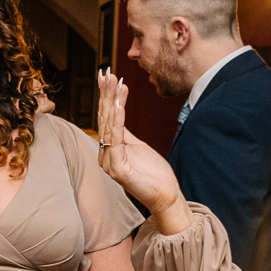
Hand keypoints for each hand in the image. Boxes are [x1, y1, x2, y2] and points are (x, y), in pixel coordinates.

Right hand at [96, 71, 187, 232]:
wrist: (165, 196)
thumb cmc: (153, 173)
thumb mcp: (137, 146)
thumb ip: (124, 131)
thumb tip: (117, 107)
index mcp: (108, 149)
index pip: (106, 118)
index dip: (107, 97)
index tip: (109, 77)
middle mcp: (104, 155)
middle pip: (104, 120)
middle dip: (106, 95)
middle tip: (107, 74)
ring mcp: (109, 163)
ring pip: (109, 127)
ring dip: (111, 103)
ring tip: (113, 84)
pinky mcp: (117, 169)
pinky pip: (116, 141)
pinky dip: (117, 122)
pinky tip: (118, 106)